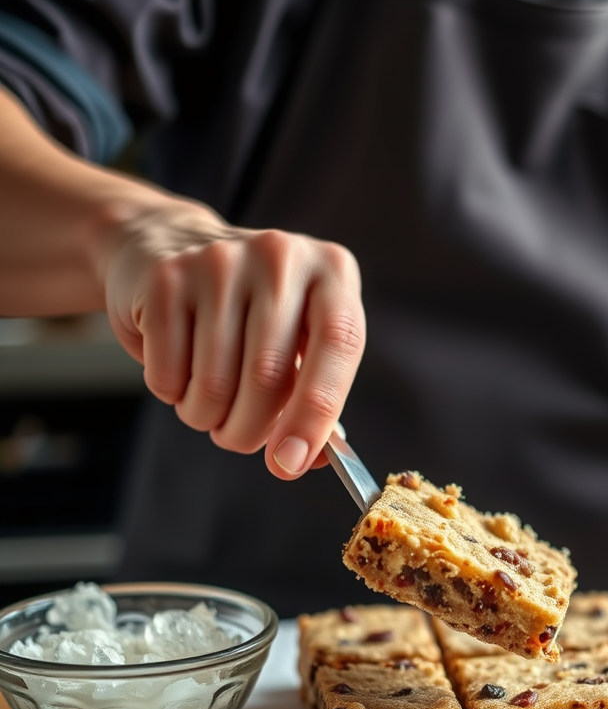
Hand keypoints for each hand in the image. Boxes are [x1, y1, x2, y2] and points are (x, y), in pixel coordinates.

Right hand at [100, 197, 363, 478]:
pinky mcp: (167, 278)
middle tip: (238, 439)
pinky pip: (168, 373)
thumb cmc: (252, 314)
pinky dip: (172, 394)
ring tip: (207, 403)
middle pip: (268, 375)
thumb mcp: (300, 341)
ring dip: (206, 417)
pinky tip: (179, 370)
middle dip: (248, 430)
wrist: (169, 246)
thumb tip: (310, 459)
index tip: (291, 462)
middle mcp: (281, 257)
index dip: (316, 414)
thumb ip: (316, 399)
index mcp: (332, 271)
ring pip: (214, 383)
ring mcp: (221, 261)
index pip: (340, 344)